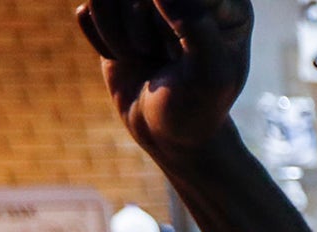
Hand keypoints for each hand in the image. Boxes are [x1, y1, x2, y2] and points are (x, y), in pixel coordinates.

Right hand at [76, 0, 252, 152]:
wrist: (168, 133)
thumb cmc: (196, 107)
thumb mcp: (209, 75)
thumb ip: (195, 26)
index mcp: (227, 3)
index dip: (172, 27)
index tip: (181, 56)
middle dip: (143, 33)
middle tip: (167, 60)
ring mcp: (152, 0)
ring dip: (121, 37)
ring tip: (147, 58)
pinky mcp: (119, 11)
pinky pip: (89, 8)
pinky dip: (104, 40)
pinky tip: (127, 58)